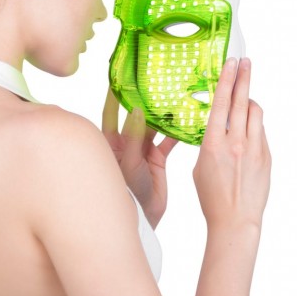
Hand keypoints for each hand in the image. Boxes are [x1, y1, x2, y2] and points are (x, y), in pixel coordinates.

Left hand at [102, 88, 180, 229]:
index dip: (114, 95)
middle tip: (152, 80)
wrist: (140, 219)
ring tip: (173, 96)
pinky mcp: (156, 159)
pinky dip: (176, 132)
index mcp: (111, 143)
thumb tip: (137, 110)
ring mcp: (141, 150)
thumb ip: (134, 137)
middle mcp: (125, 143)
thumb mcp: (128, 163)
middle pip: (134, 116)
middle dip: (142, 100)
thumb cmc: (125, 193)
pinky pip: (167, 141)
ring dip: (162, 115)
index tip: (119, 76)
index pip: (110, 113)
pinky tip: (186, 121)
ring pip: (153, 127)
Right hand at [192, 56, 270, 228]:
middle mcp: (236, 143)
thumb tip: (218, 128)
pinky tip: (246, 131)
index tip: (231, 63)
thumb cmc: (212, 197)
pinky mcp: (266, 157)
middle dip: (244, 78)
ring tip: (245, 97)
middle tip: (246, 62)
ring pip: (256, 113)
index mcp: (213, 144)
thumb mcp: (200, 166)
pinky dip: (253, 126)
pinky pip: (260, 132)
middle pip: (243, 101)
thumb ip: (209, 143)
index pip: (222, 103)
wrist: (235, 220)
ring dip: (250, 102)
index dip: (227, 80)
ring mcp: (254, 149)